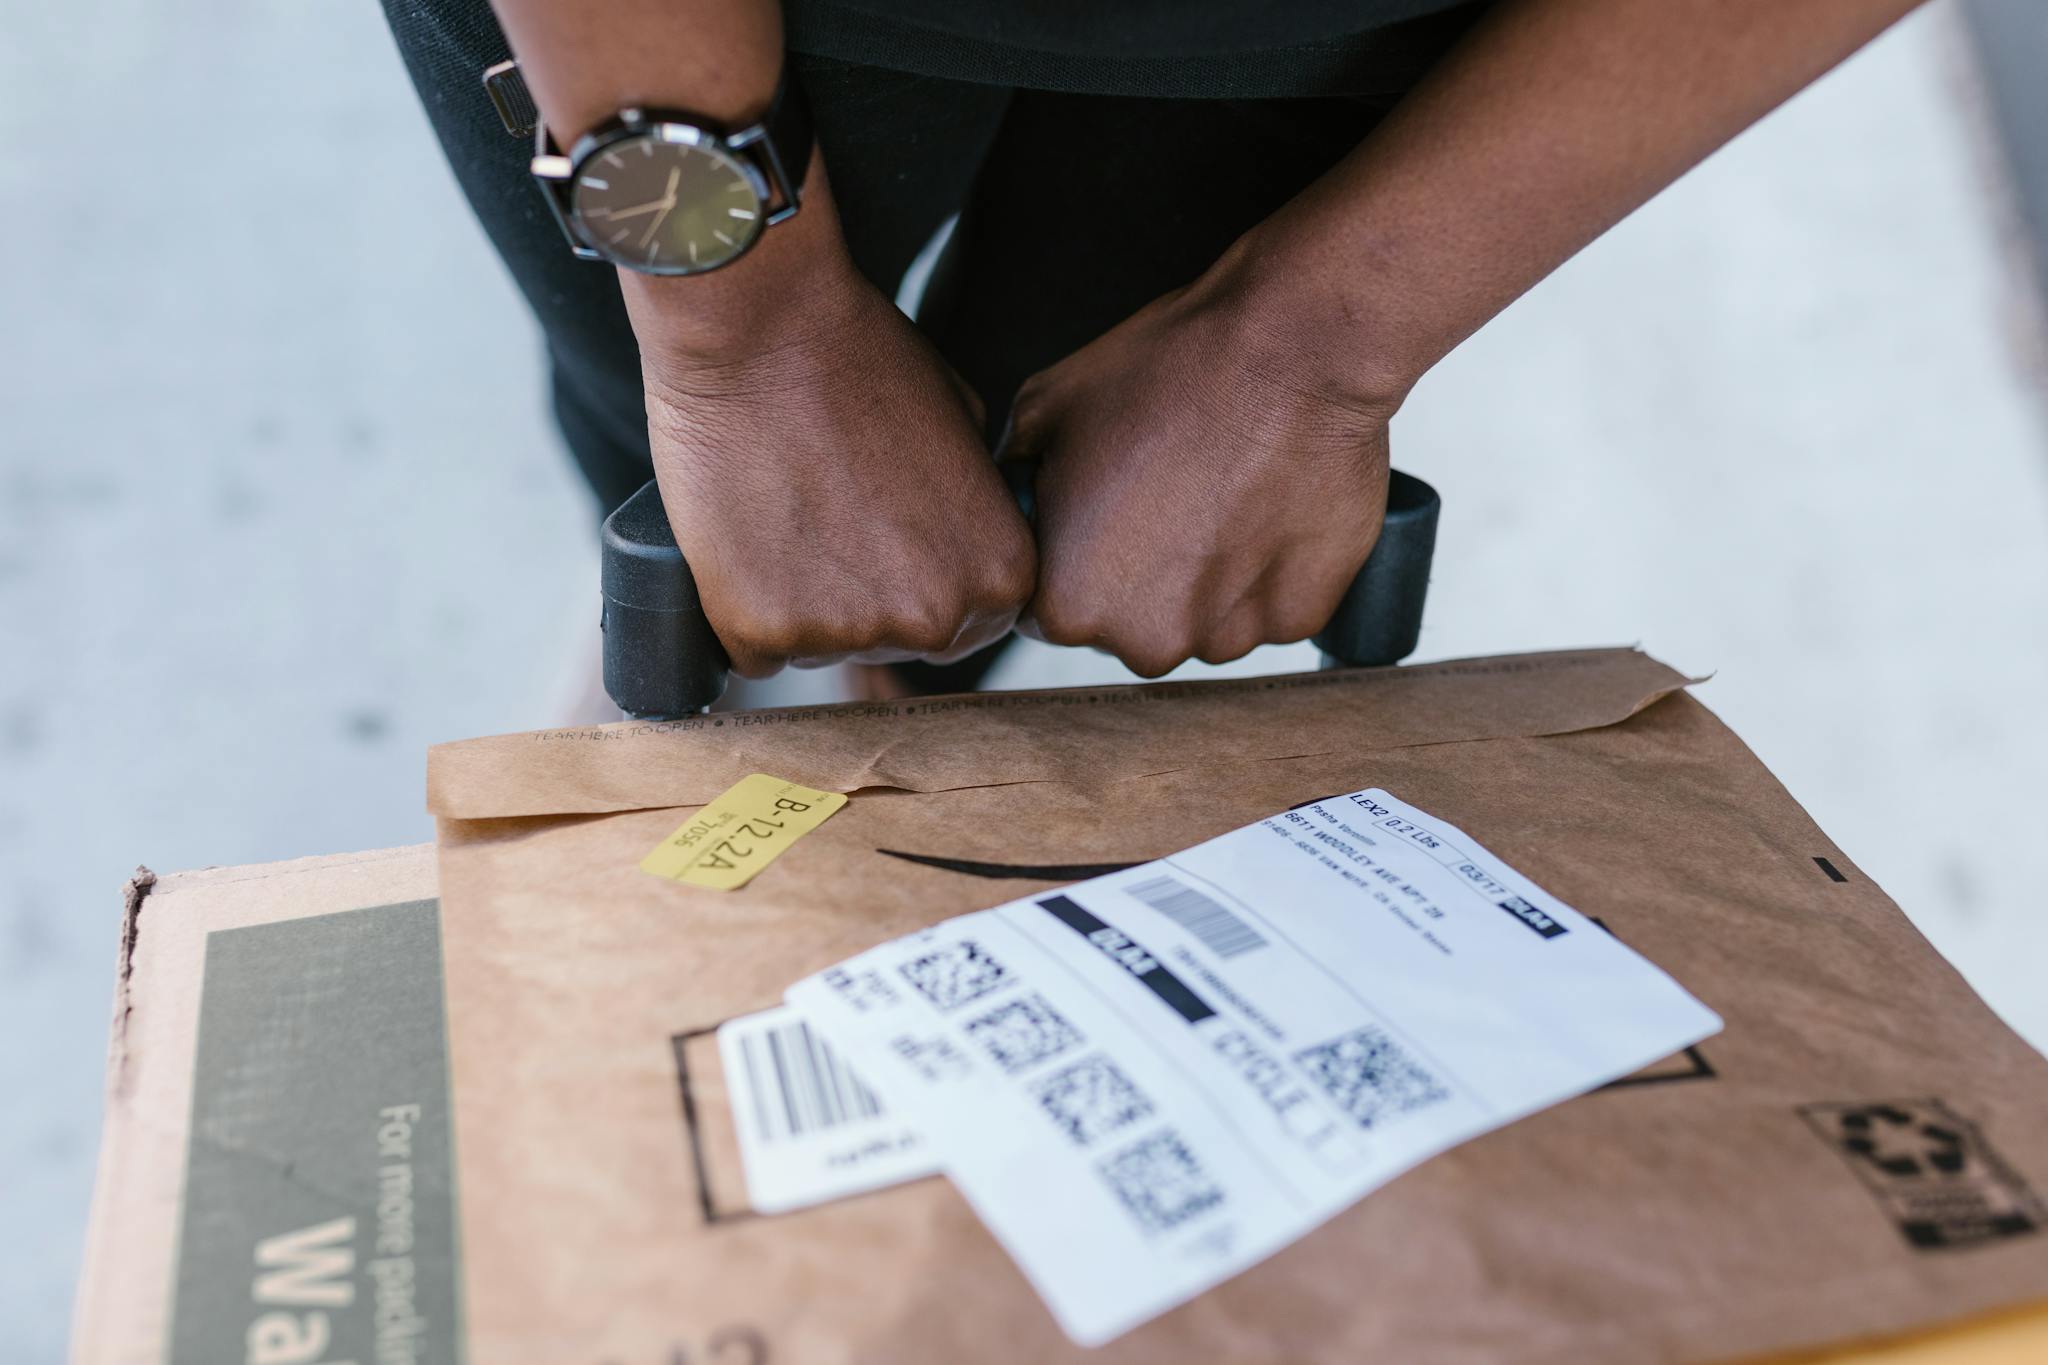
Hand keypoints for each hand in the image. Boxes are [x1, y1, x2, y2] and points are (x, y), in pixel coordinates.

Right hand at [631, 249, 1035, 678]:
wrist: (760, 331)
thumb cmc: (862, 358)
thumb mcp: (964, 423)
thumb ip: (974, 503)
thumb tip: (960, 533)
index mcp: (1000, 575)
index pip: (970, 619)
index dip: (923, 578)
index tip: (888, 539)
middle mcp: (935, 619)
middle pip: (901, 643)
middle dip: (867, 598)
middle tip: (829, 521)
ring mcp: (848, 633)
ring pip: (823, 645)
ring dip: (802, 601)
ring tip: (784, 513)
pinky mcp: (763, 631)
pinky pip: (754, 648)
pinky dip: (741, 608)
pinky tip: (742, 540)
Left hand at [1001, 253, 1397, 677]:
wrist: (1294, 351)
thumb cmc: (1165, 373)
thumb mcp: (1044, 409)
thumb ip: (1016, 479)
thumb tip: (1019, 498)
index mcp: (1067, 605)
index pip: (1045, 609)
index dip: (1066, 554)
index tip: (1098, 509)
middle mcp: (1145, 643)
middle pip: (1125, 625)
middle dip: (1134, 576)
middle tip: (1163, 495)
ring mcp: (1228, 638)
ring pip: (1199, 621)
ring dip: (1202, 577)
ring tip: (1221, 495)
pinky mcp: (1297, 620)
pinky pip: (1264, 609)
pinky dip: (1264, 571)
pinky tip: (1267, 506)